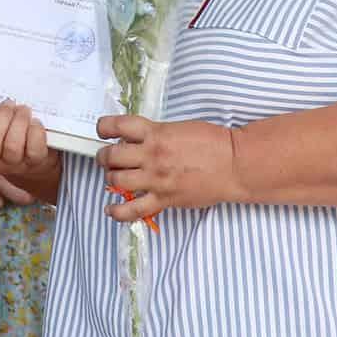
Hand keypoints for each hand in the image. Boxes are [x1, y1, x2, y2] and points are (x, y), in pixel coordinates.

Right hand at [0, 101, 61, 203]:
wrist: (33, 151)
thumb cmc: (9, 131)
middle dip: (2, 116)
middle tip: (9, 104)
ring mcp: (12, 164)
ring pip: (12, 146)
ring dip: (20, 121)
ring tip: (23, 111)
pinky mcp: (33, 163)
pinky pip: (33, 149)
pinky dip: (35, 131)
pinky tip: (34, 123)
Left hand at [96, 114, 237, 223]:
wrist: (233, 164)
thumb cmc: (212, 142)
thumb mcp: (180, 127)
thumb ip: (157, 132)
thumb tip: (138, 139)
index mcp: (156, 132)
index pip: (117, 126)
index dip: (104, 127)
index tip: (103, 131)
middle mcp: (152, 154)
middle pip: (111, 156)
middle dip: (104, 156)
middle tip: (106, 157)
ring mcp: (156, 178)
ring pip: (116, 180)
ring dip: (110, 178)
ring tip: (115, 177)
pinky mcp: (163, 199)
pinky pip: (131, 210)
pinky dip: (116, 211)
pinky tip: (111, 208)